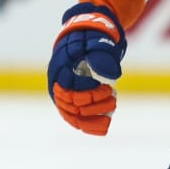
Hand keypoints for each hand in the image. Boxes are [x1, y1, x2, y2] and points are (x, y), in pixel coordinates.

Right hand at [47, 3, 124, 134]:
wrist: (81, 40)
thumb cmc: (90, 41)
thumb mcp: (97, 43)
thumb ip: (101, 56)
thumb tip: (111, 74)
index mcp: (60, 67)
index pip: (70, 87)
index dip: (89, 91)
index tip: (107, 88)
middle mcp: (57, 83)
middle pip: (71, 104)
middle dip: (94, 105)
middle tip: (112, 98)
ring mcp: (61, 95)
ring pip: (72, 115)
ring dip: (93, 117)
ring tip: (111, 110)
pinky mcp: (68, 103)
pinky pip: (75, 119)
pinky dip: (89, 126)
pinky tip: (103, 128)